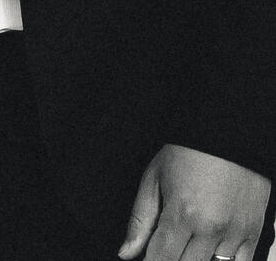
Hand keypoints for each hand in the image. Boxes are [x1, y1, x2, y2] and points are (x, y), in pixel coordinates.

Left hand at [118, 144, 269, 260]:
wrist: (228, 132)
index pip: (161, 260)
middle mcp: (210, 228)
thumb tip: (126, 253)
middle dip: (172, 258)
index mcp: (182, 213)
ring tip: (189, 241)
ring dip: (196, 259)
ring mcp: (235, 233)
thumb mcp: (155, 177)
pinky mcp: (253, 233)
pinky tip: (210, 250)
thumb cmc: (189, 150)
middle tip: (169, 243)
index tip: (148, 255)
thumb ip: (140, 219)